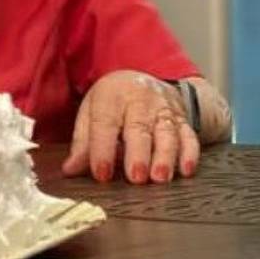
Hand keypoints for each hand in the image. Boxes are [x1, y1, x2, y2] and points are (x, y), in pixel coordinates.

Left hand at [62, 70, 199, 183]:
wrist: (142, 80)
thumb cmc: (112, 102)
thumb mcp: (91, 112)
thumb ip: (82, 142)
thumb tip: (70, 169)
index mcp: (110, 96)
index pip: (105, 124)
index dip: (102, 149)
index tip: (101, 173)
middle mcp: (139, 99)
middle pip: (138, 128)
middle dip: (138, 154)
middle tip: (136, 178)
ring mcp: (163, 108)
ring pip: (166, 132)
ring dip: (165, 156)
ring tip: (159, 178)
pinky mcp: (182, 117)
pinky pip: (188, 135)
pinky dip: (189, 153)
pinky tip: (185, 169)